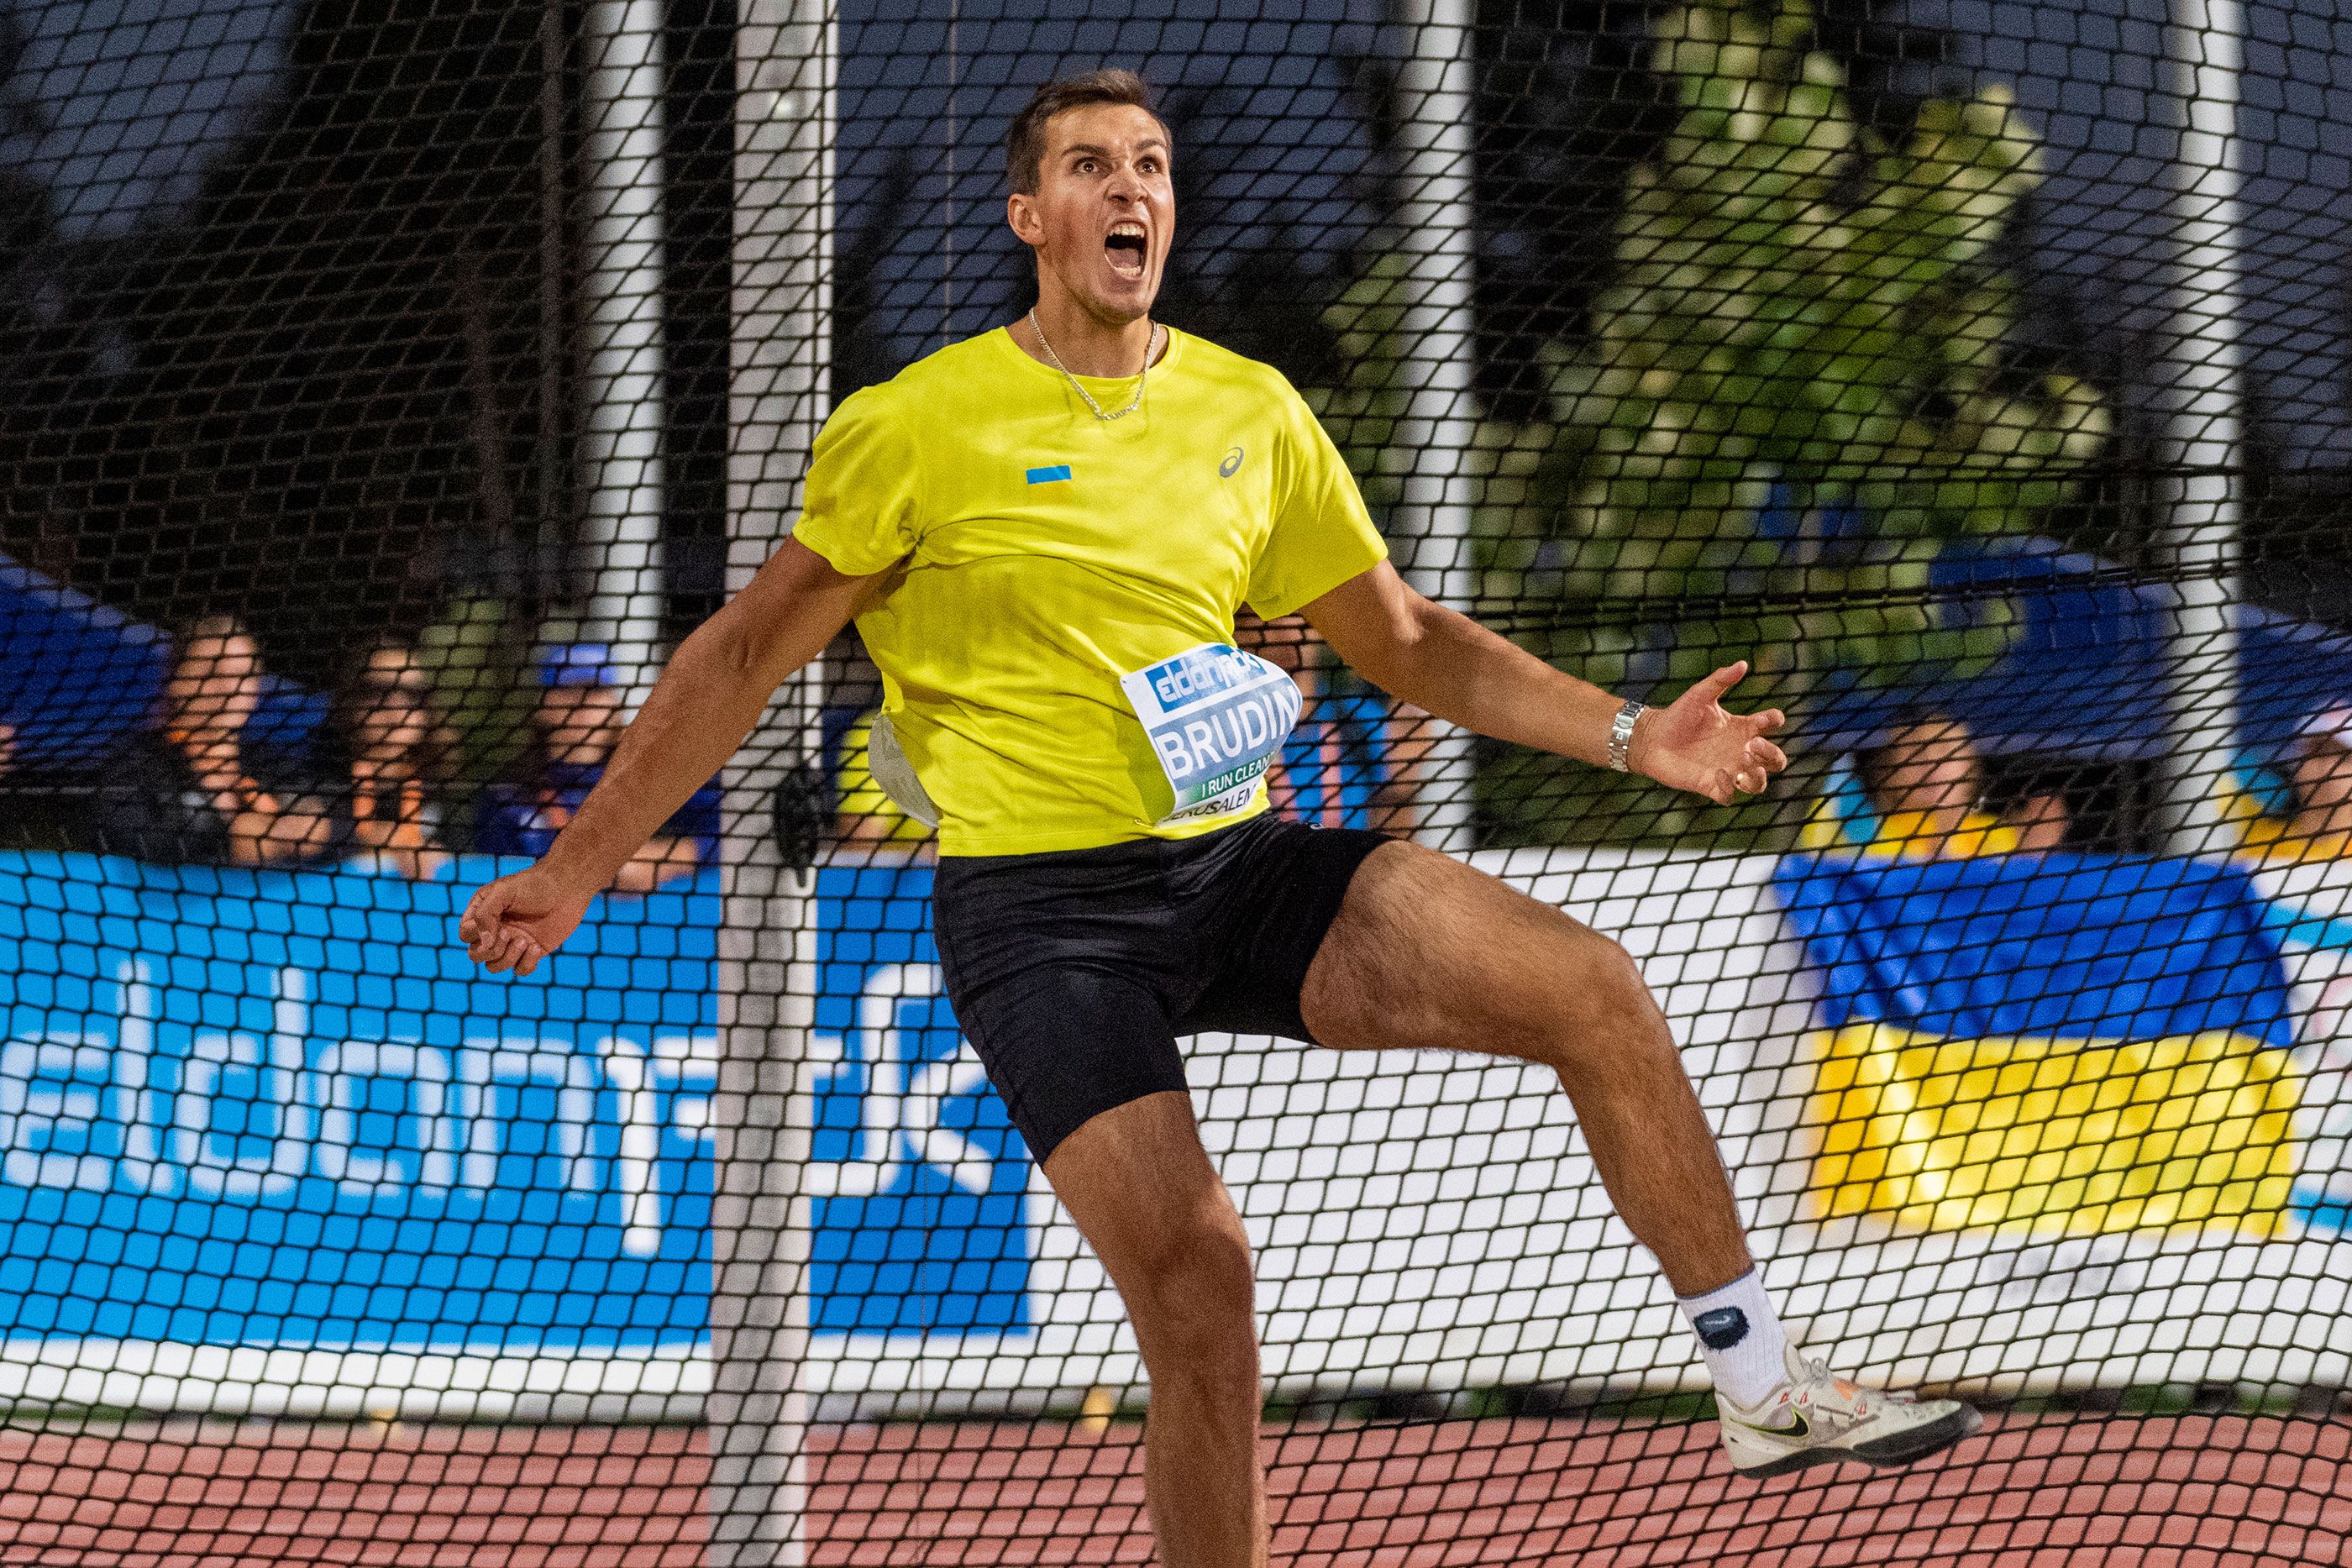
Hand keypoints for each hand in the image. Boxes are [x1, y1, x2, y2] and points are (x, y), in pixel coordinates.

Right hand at [460, 863, 596, 975]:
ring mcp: (513, 942)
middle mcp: (495, 930)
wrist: (566, 888)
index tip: (497, 923)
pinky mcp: (532, 951)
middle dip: (490, 950)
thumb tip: (484, 943)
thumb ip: (485, 914)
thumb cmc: (533, 885)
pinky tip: (536, 946)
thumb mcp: (502, 891)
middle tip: (509, 933)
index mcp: (484, 913)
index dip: (476, 934)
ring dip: (508, 958)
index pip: (465, 934)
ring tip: (525, 941)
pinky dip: (526, 963)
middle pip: (476, 955)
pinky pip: (520, 970)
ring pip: (494, 966)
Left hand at [1628, 660, 1787, 804]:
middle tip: (1752, 745)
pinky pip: (1731, 796)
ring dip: (1758, 775)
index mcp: (1742, 728)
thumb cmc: (1677, 715)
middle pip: (1775, 760)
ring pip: (1758, 783)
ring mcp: (1728, 770)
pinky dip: (1730, 788)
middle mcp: (1740, 751)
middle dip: (1771, 754)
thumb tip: (1743, 663)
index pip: (1772, 725)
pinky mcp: (1712, 786)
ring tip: (1742, 761)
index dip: (1773, 721)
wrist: (1650, 738)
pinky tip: (1718, 773)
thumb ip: (1720, 680)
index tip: (1760, 719)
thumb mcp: (1699, 695)